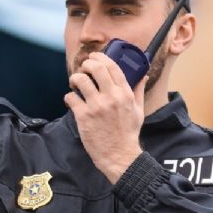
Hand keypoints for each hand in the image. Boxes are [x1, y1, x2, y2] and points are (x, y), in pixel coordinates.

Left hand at [64, 52, 145, 182]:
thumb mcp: (139, 111)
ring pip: (80, 80)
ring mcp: (97, 106)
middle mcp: (111, 97)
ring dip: (75, 79)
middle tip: (83, 69)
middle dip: (86, 64)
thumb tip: (144, 76)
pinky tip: (72, 102)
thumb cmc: (128, 134)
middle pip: (96, 68)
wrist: (119, 155)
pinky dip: (69, 97)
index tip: (94, 56)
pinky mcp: (84, 116)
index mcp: (125, 94)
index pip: (112, 67)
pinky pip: (71, 98)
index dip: (100, 57)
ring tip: (75, 84)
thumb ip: (138, 92)